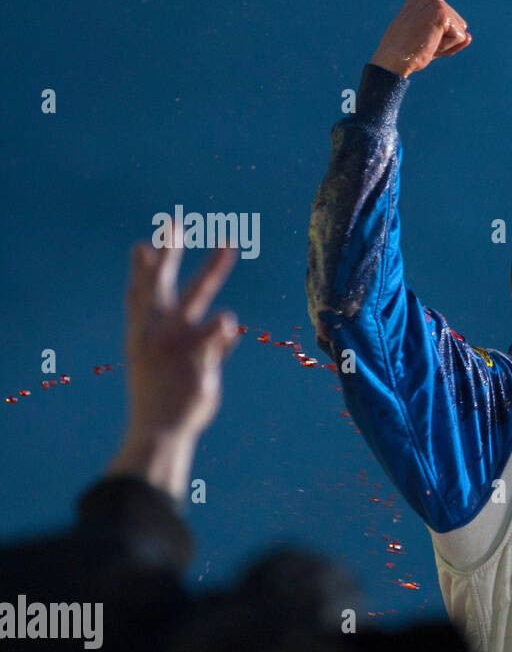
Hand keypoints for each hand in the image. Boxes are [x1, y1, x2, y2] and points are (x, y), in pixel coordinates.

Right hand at [106, 221, 240, 498]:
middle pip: (161, 283)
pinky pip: (214, 338)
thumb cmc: (164, 398)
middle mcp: (156, 332)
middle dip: (169, 251)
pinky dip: (220, 330)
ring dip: (212, 269)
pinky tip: (228, 319)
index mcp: (143, 334)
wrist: (159, 430)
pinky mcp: (196, 360)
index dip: (144, 269)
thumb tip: (230, 325)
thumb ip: (203, 341)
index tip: (144, 243)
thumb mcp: (173, 368)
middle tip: (175, 221)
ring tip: (228, 244)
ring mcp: (176, 344)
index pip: (141, 294)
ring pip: (195, 297)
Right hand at [370, 0, 470, 77]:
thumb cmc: (407, 51)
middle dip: (445, 40)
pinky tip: (429, 43)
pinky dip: (447, 47)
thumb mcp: (430, 38)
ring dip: (445, 44)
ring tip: (424, 42)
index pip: (451, 21)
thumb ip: (450, 35)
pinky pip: (460, 38)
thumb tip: (469, 36)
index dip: (440, 36)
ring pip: (460, 32)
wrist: (393, 59)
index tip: (420, 37)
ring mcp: (436, 2)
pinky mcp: (442, 14)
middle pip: (458, 25)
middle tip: (422, 42)